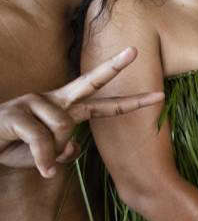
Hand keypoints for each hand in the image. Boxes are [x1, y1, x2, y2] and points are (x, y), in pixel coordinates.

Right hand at [0, 47, 163, 176]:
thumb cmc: (15, 148)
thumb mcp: (47, 157)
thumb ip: (65, 152)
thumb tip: (74, 147)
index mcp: (67, 109)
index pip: (106, 105)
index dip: (133, 103)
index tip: (159, 94)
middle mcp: (55, 100)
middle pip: (91, 81)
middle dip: (114, 66)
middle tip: (136, 50)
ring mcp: (36, 102)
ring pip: (63, 128)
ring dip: (52, 151)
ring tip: (36, 155)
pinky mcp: (17, 112)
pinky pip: (41, 140)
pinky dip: (42, 159)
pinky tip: (40, 169)